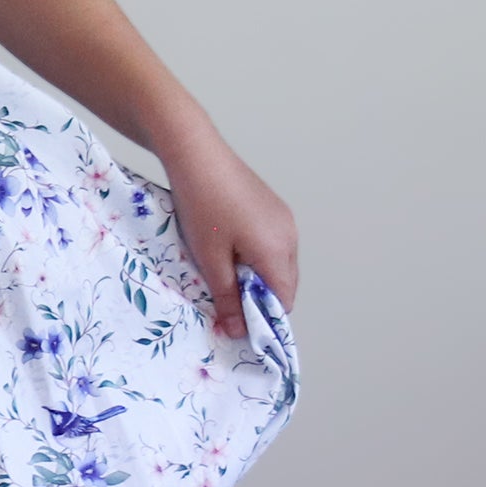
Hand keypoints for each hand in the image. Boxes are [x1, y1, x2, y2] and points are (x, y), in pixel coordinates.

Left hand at [154, 123, 298, 340]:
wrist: (196, 154)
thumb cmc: (202, 206)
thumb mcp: (210, 259)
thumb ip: (226, 297)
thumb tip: (237, 332)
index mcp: (278, 251)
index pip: (283, 301)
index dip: (262, 318)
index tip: (235, 323)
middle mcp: (290, 235)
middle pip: (283, 283)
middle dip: (258, 297)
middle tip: (224, 299)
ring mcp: (283, 218)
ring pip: (277, 262)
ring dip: (256, 275)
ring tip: (222, 271)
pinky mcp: (272, 206)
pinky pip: (272, 243)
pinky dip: (256, 255)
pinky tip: (227, 247)